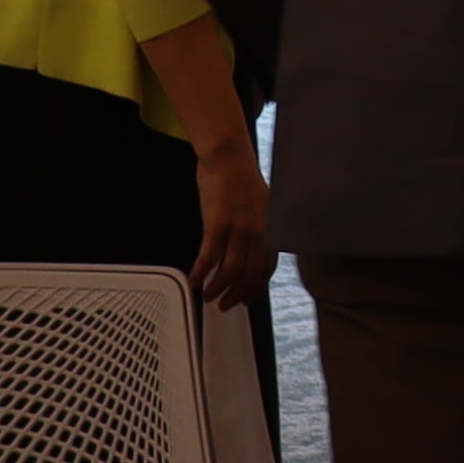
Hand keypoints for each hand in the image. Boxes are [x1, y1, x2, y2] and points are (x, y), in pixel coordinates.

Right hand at [189, 137, 274, 309]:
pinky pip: (209, 257)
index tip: (247, 300)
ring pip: (229, 271)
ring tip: (207, 296)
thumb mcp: (261, 207)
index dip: (256, 289)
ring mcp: (238, 229)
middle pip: (249, 275)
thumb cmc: (242, 179)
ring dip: (217, 288)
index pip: (267, 269)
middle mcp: (258, 232)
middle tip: (225, 305)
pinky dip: (200, 272)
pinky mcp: (217, 224)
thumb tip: (252, 254)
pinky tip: (193, 279)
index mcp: (270, 229)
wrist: (228, 157)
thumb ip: (260, 231)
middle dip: (236, 295)